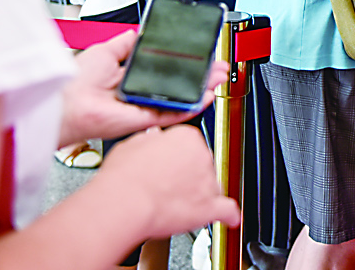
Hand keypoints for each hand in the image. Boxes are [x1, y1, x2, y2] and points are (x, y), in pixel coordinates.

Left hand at [58, 30, 229, 147]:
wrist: (65, 102)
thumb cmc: (75, 80)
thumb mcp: (105, 50)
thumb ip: (127, 43)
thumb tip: (139, 31)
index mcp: (127, 76)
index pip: (162, 70)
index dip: (182, 63)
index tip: (198, 55)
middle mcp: (136, 92)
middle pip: (176, 85)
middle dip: (199, 76)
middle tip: (216, 67)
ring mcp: (141, 106)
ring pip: (179, 99)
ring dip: (201, 89)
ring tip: (217, 78)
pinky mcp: (143, 119)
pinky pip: (172, 114)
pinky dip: (190, 106)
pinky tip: (205, 95)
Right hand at [101, 125, 240, 239]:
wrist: (126, 202)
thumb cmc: (125, 176)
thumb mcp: (134, 143)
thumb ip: (152, 140)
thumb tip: (156, 139)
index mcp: (186, 137)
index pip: (190, 143)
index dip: (178, 155)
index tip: (171, 162)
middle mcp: (202, 156)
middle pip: (202, 164)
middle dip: (189, 174)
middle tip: (169, 184)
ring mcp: (208, 182)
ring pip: (212, 186)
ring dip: (201, 194)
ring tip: (179, 203)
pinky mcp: (209, 207)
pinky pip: (227, 210)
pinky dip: (229, 215)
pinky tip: (229, 217)